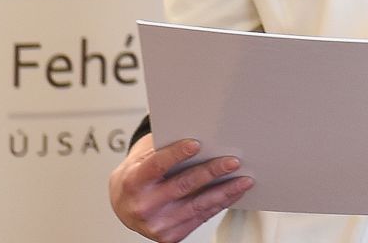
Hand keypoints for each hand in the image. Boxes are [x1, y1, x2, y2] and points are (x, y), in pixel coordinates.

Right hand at [109, 134, 252, 241]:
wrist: (123, 205)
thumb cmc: (138, 175)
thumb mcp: (142, 157)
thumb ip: (164, 147)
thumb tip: (200, 133)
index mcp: (132, 181)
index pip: (156, 165)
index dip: (176, 154)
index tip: (197, 143)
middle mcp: (143, 205)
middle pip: (183, 185)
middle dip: (211, 172)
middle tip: (233, 161)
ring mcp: (156, 224)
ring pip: (197, 205)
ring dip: (224, 192)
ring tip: (244, 180)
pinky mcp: (169, 236)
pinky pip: (200, 218)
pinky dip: (219, 204)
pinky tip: (232, 193)